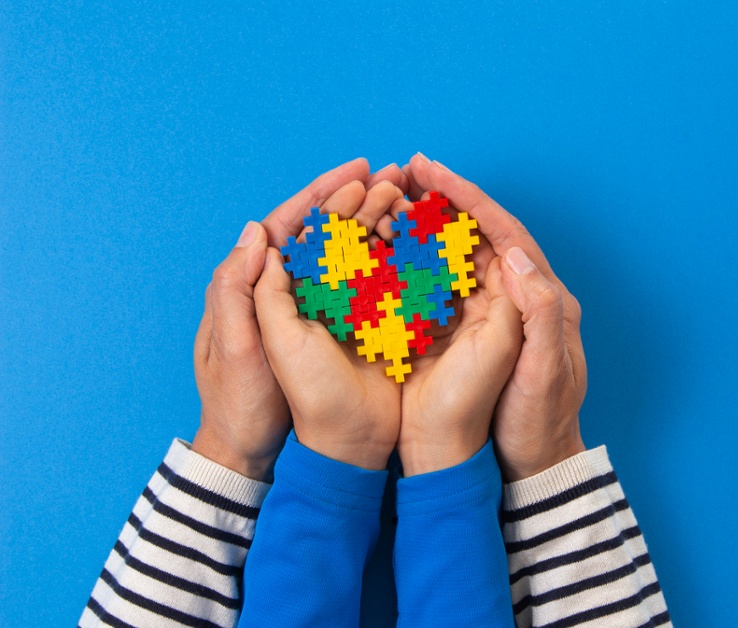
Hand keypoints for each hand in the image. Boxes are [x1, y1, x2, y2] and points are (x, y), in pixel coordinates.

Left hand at [252, 179, 406, 469]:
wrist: (291, 452)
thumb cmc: (253, 403)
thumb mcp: (241, 345)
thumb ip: (244, 290)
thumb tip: (258, 233)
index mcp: (263, 289)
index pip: (293, 227)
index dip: (325, 194)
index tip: (358, 170)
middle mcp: (301, 293)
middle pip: (332, 233)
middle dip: (363, 199)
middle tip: (398, 175)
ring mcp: (335, 310)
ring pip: (361, 253)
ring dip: (386, 223)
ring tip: (414, 200)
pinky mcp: (363, 330)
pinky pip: (383, 285)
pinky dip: (402, 260)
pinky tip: (426, 244)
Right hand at [402, 154, 587, 480]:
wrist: (528, 468)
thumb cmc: (538, 422)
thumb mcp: (542, 370)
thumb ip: (536, 311)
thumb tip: (512, 254)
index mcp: (543, 298)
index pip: (504, 232)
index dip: (467, 198)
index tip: (432, 170)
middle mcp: (518, 298)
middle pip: (478, 234)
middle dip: (443, 200)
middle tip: (405, 169)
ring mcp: (491, 316)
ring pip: (455, 256)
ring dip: (424, 225)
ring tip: (390, 197)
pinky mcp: (468, 335)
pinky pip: (439, 287)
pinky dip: (413, 263)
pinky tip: (383, 250)